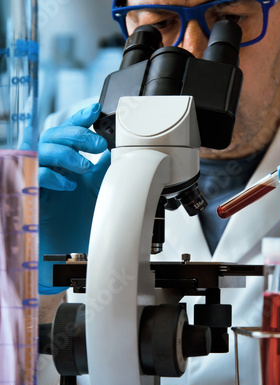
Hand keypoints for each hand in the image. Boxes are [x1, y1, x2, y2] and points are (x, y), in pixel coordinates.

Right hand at [38, 103, 109, 293]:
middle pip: (55, 133)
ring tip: (86, 166)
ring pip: (44, 149)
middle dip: (77, 134)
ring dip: (68, 154)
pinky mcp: (29, 191)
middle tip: (98, 144)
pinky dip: (54, 176)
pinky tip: (69, 185)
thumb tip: (118, 150)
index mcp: (65, 159)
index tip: (96, 108)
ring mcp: (37, 176)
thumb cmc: (77, 219)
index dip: (80, 117)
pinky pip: (36, 174)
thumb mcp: (96, 189)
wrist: (66, 249)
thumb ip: (103, 168)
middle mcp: (49, 163)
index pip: (69, 131)